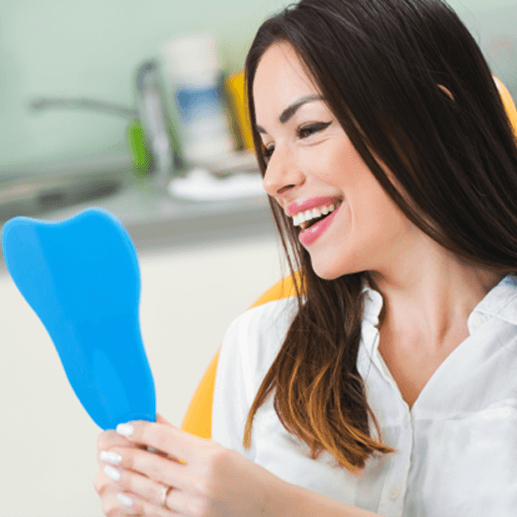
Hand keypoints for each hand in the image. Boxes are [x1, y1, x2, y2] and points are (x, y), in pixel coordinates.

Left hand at [94, 413, 289, 516]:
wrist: (269, 510)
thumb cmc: (246, 476)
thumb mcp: (217, 450)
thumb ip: (183, 439)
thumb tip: (156, 423)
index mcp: (210, 456)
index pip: (165, 437)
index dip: (141, 430)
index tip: (124, 426)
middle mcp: (202, 481)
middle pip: (152, 465)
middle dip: (125, 456)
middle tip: (106, 449)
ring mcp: (196, 506)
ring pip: (150, 491)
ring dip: (126, 480)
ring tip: (111, 470)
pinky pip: (158, 513)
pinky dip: (139, 504)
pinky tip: (126, 495)